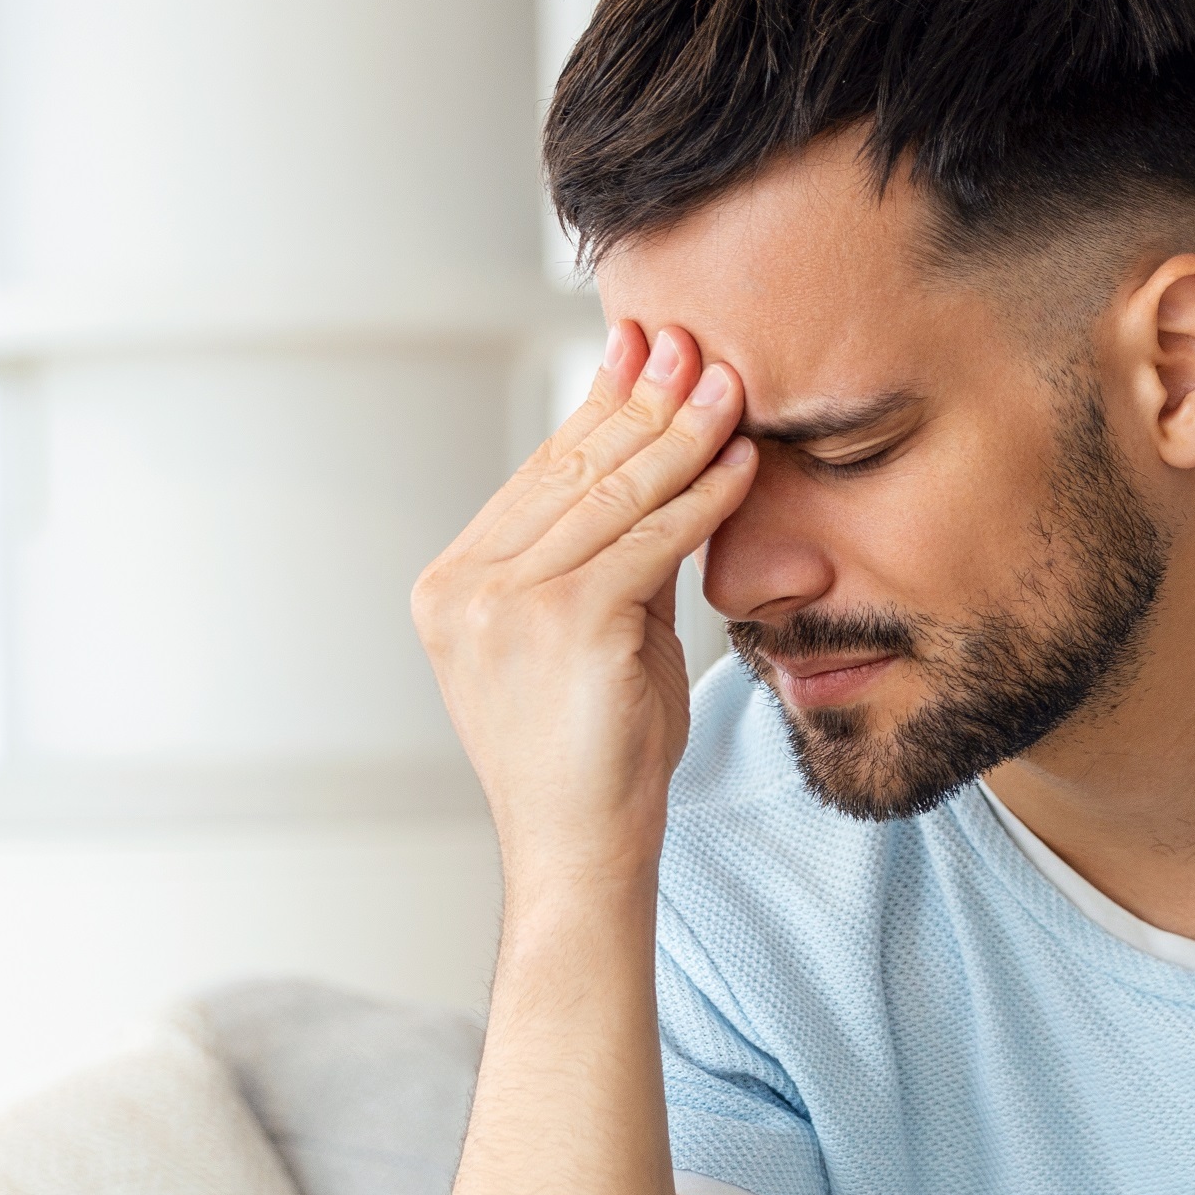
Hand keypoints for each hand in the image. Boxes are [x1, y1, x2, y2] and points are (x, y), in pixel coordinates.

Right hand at [413, 321, 754, 886]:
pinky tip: (740, 463)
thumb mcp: (597, 632)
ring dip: (680, 433)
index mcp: (454, 585)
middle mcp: (465, 588)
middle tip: (692, 343)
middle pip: (570, 471)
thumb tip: (662, 458)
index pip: (539, 476)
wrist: (583, 852)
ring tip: (729, 385)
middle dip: (640, 400)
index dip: (599, 408)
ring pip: (612, 496)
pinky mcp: (564, 624)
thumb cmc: (596, 754)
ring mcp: (505, 606)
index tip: (642, 350)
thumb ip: (615, 553)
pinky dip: (702, 497)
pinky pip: (649, 541)